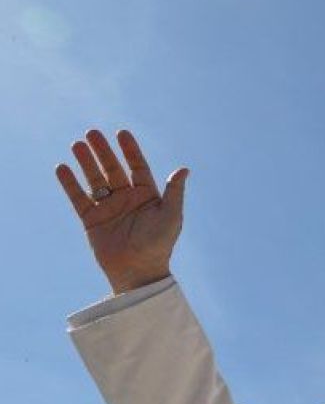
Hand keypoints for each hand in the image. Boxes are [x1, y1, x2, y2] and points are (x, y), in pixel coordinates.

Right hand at [56, 129, 188, 293]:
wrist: (138, 271)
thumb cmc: (159, 244)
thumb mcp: (171, 216)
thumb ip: (175, 192)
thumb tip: (184, 169)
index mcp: (147, 196)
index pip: (137, 167)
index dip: (130, 150)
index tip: (121, 133)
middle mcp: (127, 199)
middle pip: (113, 169)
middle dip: (103, 151)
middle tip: (92, 132)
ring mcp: (109, 208)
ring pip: (95, 180)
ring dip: (86, 162)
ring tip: (77, 144)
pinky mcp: (92, 219)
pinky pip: (79, 198)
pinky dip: (70, 184)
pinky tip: (62, 167)